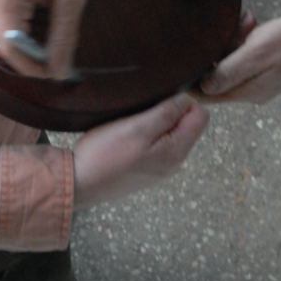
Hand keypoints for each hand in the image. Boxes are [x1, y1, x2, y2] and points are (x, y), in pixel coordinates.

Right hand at [0, 0, 95, 78]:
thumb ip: (63, 37)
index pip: (9, 48)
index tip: (52, 71)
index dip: (30, 66)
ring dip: (23, 33)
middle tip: (57, 48)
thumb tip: (59, 71)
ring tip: (50, 21)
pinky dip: (16, 17)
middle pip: (2, 38)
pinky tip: (37, 7)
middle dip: (29, 49)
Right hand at [73, 94, 208, 208]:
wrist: (79, 183)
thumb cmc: (106, 154)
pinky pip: (157, 144)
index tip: (158, 97)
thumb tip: (186, 99)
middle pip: (187, 125)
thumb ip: (166, 113)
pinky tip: (126, 134)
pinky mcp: (145, 170)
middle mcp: (174, 163)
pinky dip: (146, 134)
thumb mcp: (137, 128)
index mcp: (176, 152)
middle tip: (141, 108)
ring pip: (170, 134)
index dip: (183, 100)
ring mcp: (160, 168)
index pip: (200, 117)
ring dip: (155, 122)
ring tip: (131, 120)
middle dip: (169, 111)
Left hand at [197, 14, 280, 102]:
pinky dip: (240, 38)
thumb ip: (229, 71)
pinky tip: (249, 23)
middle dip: (214, 54)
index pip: (207, 96)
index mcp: (246, 92)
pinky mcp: (260, 67)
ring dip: (230, 41)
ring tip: (245, 23)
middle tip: (226, 32)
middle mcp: (249, 90)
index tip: (182, 61)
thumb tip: (203, 87)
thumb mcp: (255, 54)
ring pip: (228, 62)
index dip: (191, 82)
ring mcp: (255, 80)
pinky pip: (240, 55)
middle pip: (216, 76)